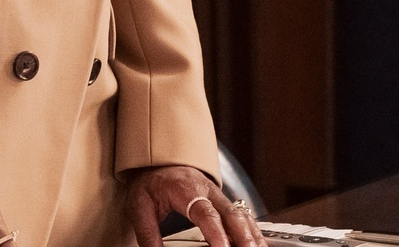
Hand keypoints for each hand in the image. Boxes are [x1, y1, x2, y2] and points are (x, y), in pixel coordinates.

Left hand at [125, 165, 263, 246]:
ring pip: (242, 215)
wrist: (157, 161)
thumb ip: (147, 233)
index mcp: (186, 189)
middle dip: (243, 235)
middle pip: (231, 214)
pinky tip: (259, 244)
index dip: (216, 232)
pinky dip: (253, 231)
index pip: (205, 213)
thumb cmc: (150, 183)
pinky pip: (244, 216)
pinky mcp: (224, 203)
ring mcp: (219, 197)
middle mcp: (207, 191)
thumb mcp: (139, 206)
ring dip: (252, 234)